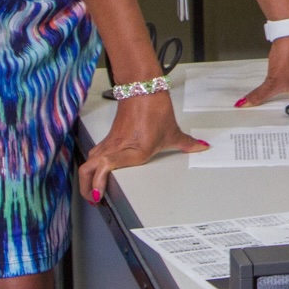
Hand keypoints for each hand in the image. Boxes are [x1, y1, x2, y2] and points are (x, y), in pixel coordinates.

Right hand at [78, 91, 207, 202]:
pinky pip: (93, 155)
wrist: (143, 87)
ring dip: (86, 180)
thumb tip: (202, 147)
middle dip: (87, 190)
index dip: (98, 182)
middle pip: (88, 169)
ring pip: (87, 162)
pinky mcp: (107, 138)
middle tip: (95, 200)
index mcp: (134, 149)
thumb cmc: (155, 107)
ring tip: (93, 193)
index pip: (106, 166)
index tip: (100, 196)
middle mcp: (117, 147)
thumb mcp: (172, 131)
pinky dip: (91, 168)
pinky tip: (98, 175)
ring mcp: (110, 143)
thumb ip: (186, 143)